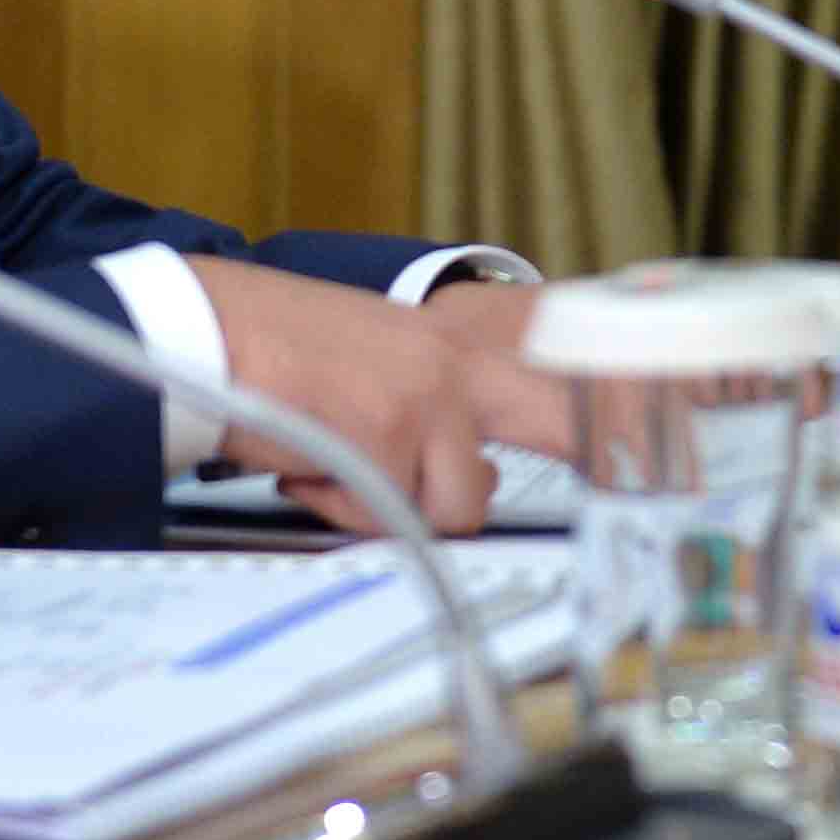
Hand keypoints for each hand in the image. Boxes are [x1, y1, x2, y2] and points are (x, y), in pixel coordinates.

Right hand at [183, 259, 571, 533]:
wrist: (213, 326)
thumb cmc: (284, 353)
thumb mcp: (385, 367)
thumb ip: (441, 413)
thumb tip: (478, 482)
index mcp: (460, 346)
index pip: (560, 380)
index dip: (597, 421)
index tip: (626, 440)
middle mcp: (459, 364)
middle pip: (558, 427)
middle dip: (564, 458)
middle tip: (563, 477)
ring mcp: (429, 397)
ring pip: (459, 505)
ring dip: (398, 505)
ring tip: (342, 466)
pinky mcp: (389, 432)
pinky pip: (386, 513)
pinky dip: (339, 505)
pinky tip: (307, 464)